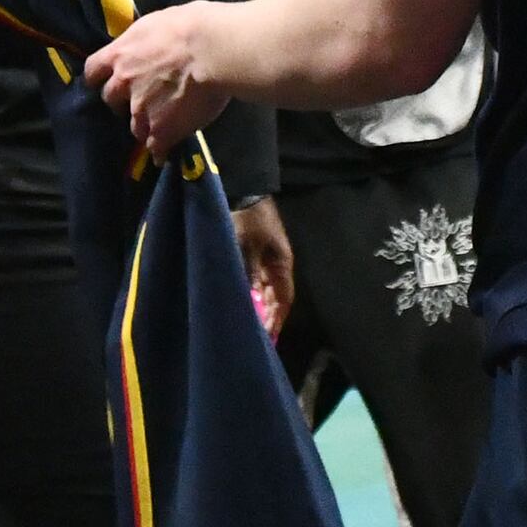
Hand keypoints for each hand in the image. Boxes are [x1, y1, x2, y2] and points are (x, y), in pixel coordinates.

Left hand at [81, 1, 233, 160]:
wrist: (211, 50)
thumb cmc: (190, 26)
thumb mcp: (155, 23)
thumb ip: (144, 42)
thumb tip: (146, 46)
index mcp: (120, 55)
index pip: (93, 70)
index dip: (98, 77)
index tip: (105, 80)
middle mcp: (124, 84)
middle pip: (111, 99)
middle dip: (122, 101)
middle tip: (141, 99)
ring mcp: (141, 110)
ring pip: (134, 126)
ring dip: (144, 125)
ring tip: (160, 125)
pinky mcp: (162, 130)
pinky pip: (156, 147)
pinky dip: (160, 151)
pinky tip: (164, 154)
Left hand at [231, 196, 293, 339]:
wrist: (244, 189)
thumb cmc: (247, 219)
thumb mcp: (245, 247)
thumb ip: (248, 274)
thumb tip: (251, 300)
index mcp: (281, 263)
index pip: (284, 299)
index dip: (277, 319)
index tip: (268, 337)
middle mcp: (278, 263)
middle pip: (277, 296)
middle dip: (268, 316)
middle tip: (256, 335)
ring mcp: (267, 256)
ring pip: (266, 288)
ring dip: (259, 304)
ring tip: (247, 322)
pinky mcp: (256, 251)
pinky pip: (257, 278)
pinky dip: (252, 291)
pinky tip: (242, 299)